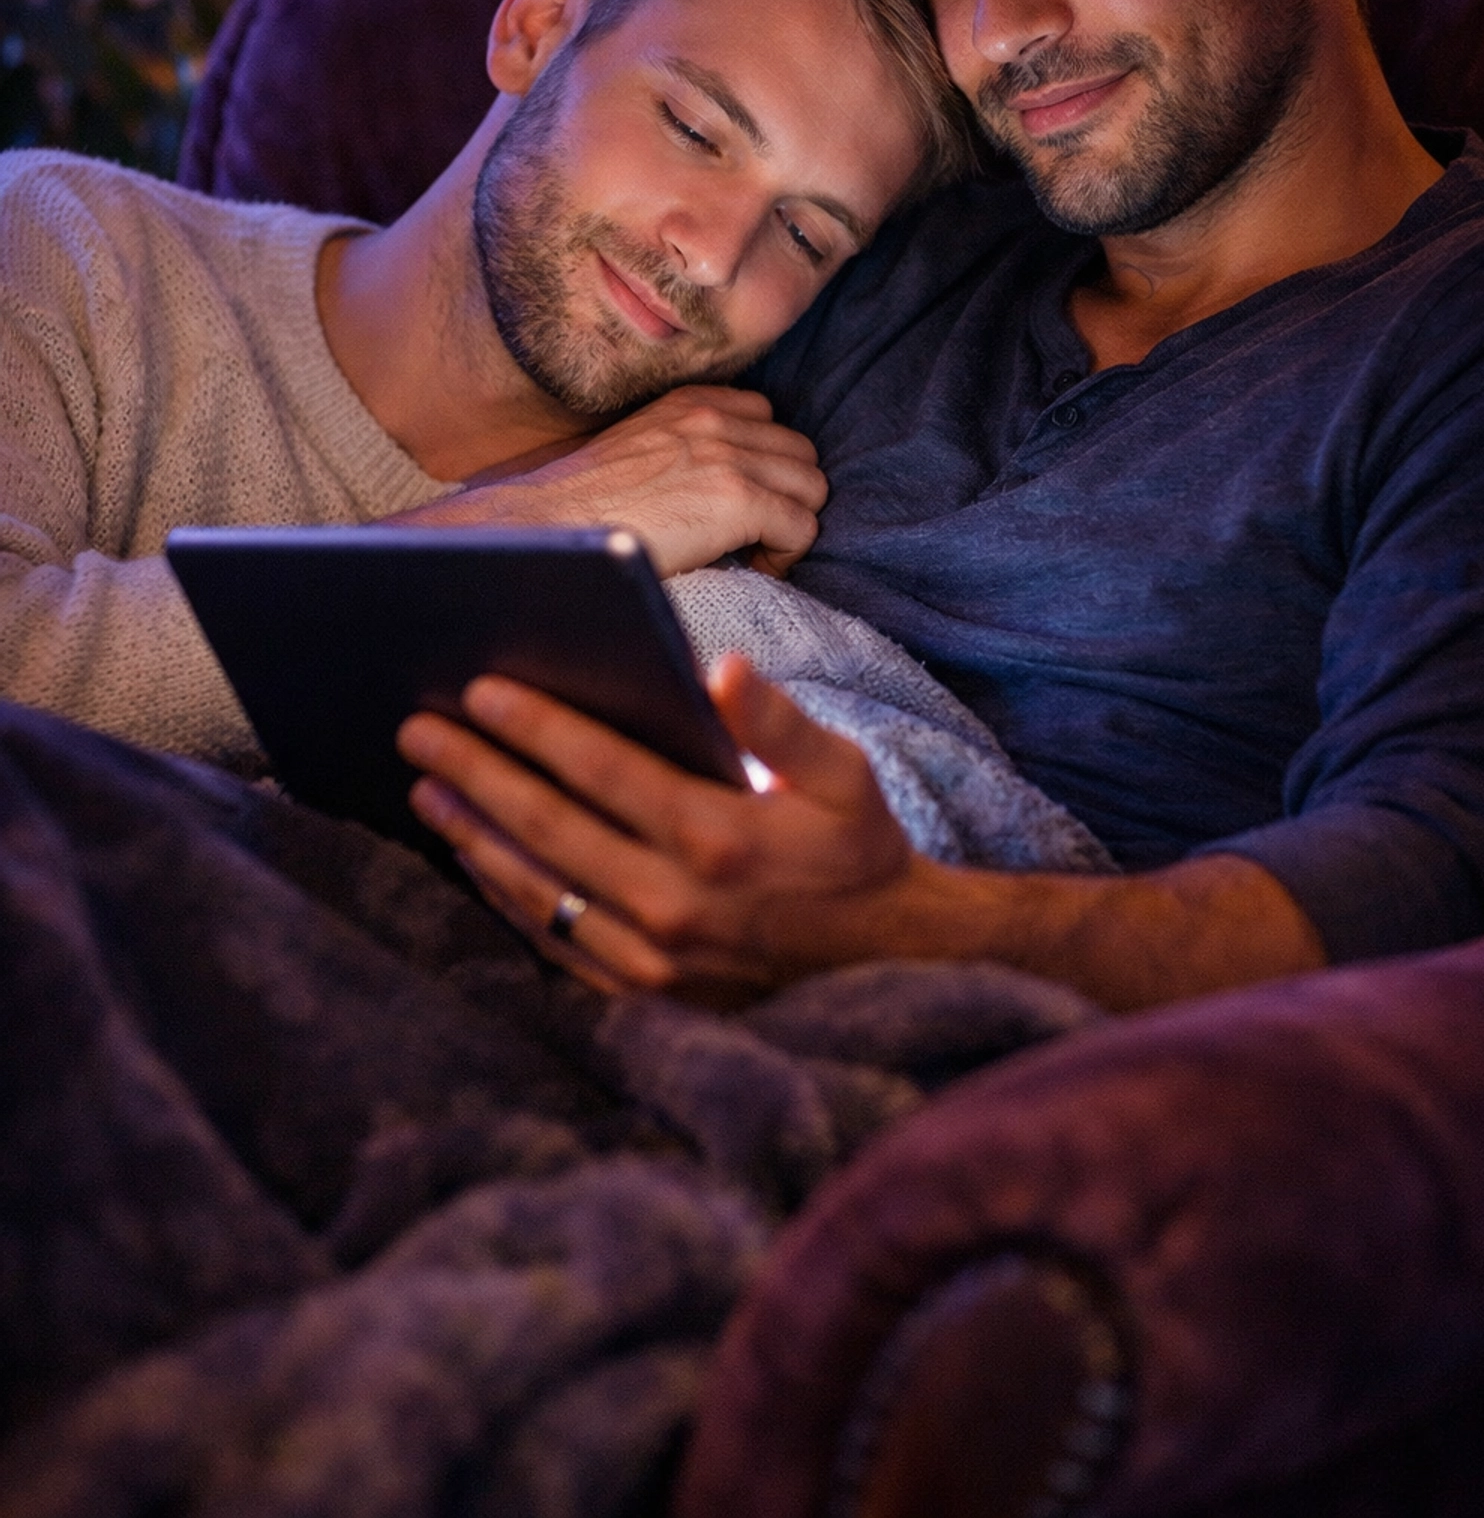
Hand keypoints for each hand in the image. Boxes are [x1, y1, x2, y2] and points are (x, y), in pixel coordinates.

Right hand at [388, 387, 827, 576]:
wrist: (548, 525)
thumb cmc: (579, 505)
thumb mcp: (636, 447)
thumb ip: (680, 446)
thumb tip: (707, 482)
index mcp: (690, 403)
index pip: (767, 418)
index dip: (763, 466)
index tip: (738, 505)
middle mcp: (715, 419)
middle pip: (801, 453)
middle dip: (786, 495)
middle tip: (753, 534)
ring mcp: (730, 457)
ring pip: (812, 488)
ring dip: (791, 523)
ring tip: (753, 553)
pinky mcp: (738, 499)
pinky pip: (802, 527)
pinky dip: (785, 555)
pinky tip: (752, 570)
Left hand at [396, 655, 921, 992]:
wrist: (887, 962)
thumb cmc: (858, 847)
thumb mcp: (844, 773)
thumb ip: (781, 721)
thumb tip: (722, 669)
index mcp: (717, 834)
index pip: (601, 767)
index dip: (535, 725)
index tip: (479, 687)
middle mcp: (674, 901)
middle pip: (548, 823)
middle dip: (476, 769)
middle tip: (417, 727)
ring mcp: (652, 957)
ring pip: (539, 886)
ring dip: (474, 833)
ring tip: (426, 786)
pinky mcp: (643, 993)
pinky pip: (556, 940)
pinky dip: (507, 896)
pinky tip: (476, 856)